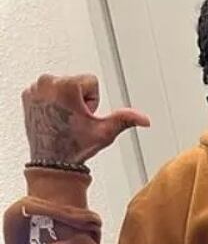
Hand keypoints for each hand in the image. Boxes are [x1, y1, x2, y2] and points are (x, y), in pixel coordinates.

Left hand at [22, 74, 149, 165]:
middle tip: (75, 120)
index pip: (91, 82)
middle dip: (79, 100)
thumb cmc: (74, 147)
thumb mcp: (104, 132)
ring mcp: (35, 89)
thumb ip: (126, 120)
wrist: (52, 161)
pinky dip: (50, 103)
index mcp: (67, 85)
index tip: (85, 116)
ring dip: (65, 101)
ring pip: (61, 86)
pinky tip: (53, 119)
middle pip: (76, 83)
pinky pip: (46, 92)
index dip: (94, 102)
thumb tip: (145, 119)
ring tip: (64, 120)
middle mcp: (47, 83)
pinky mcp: (27, 95)